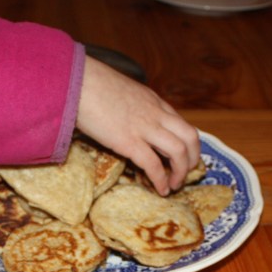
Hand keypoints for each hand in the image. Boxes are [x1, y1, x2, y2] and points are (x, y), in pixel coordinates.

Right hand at [76, 56, 200, 194]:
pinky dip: (161, 180)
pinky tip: (161, 190)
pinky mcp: (129, 142)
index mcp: (154, 101)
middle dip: (193, 158)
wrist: (78, 82)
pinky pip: (154, 165)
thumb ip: (132, 105)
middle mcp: (156, 114)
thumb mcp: (123, 91)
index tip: (184, 157)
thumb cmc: (92, 84)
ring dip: (181, 172)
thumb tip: (126, 118)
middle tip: (186, 172)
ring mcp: (144, 128)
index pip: (181, 124)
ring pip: (179, 152)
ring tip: (174, 185)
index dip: (187, 144)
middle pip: (190, 137)